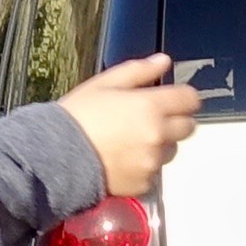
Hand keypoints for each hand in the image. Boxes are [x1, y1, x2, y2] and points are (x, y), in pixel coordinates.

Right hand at [59, 54, 200, 197]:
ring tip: (131, 141)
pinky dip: (144, 166)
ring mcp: (152, 162)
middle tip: (150, 119)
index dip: (183, 97)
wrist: (55, 156)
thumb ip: (139, 71)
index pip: (190, 99)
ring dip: (160, 144)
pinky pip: (154, 172)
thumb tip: (164, 61)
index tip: (174, 99)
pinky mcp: (143, 184)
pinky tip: (123, 159)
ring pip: (171, 150)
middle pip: (188, 127)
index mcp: (150, 106)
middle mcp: (157, 135)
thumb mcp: (104, 84)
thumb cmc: (77, 116)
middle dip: (175, 121)